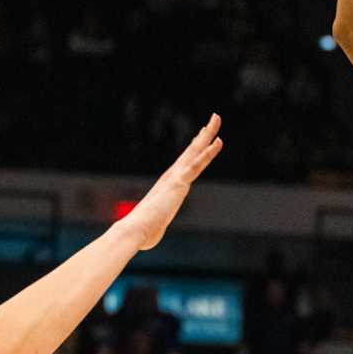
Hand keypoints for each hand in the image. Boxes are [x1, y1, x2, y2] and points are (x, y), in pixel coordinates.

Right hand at [125, 115, 221, 251]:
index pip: (186, 162)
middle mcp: (172, 176)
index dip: (196, 148)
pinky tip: (218, 142)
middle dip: (204, 134)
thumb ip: (157, 225)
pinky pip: (197, 165)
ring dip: (207, 134)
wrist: (134, 230)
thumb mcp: (156, 226)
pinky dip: (208, 153)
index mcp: (169, 185)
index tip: (203, 136)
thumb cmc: (143, 232)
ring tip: (216, 118)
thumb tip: (150, 235)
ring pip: (196, 152)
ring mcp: (176, 178)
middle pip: (192, 151)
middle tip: (214, 118)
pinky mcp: (179, 183)